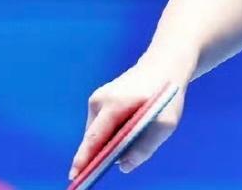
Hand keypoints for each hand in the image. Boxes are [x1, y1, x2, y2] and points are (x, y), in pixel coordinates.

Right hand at [69, 56, 191, 179]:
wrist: (165, 65)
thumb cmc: (166, 95)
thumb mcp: (167, 122)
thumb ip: (146, 146)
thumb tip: (123, 166)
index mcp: (115, 102)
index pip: (95, 136)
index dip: (84, 158)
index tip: (74, 176)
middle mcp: (100, 99)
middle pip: (95, 138)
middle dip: (103, 153)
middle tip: (114, 162)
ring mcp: (97, 98)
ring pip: (99, 133)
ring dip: (113, 140)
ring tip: (138, 128)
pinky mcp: (100, 100)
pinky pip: (103, 125)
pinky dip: (115, 131)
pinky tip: (132, 121)